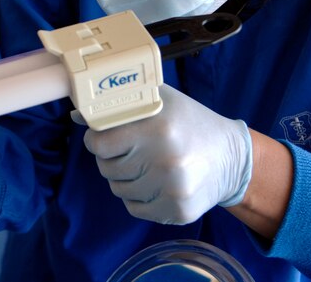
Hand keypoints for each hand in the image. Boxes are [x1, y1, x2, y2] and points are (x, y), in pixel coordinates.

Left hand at [83, 84, 252, 224]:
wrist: (233, 158)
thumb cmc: (188, 122)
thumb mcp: (159, 100)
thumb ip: (118, 102)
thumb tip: (77, 114)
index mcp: (156, 128)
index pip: (99, 143)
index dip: (96, 139)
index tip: (103, 136)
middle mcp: (165, 160)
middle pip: (106, 167)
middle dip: (112, 158)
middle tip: (131, 149)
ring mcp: (172, 189)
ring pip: (117, 189)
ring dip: (124, 178)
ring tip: (148, 163)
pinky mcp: (178, 211)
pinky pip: (133, 208)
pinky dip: (138, 197)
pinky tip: (156, 182)